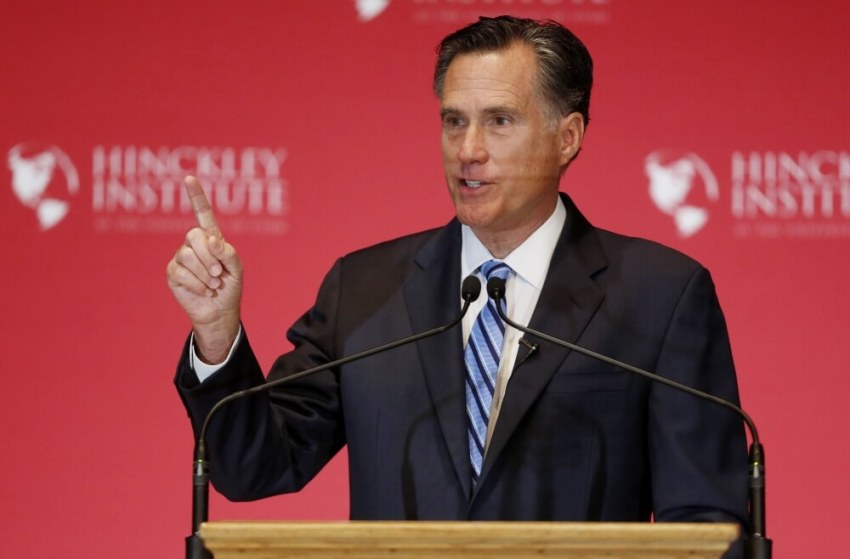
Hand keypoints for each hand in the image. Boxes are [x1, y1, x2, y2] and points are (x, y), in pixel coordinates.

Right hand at [167, 176, 242, 362]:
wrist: (220, 311)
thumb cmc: (230, 287)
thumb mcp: (237, 269)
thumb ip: (228, 253)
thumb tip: (212, 240)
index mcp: (212, 238)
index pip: (203, 214)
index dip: (196, 196)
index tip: (189, 178)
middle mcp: (194, 245)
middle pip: (194, 236)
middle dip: (208, 256)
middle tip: (218, 273)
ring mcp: (181, 258)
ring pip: (187, 255)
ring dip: (204, 272)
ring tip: (213, 283)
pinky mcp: (173, 273)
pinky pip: (181, 272)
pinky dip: (197, 283)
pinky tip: (204, 290)